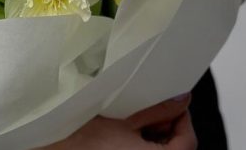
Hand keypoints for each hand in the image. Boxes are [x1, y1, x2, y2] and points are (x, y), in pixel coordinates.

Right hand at [37, 95, 196, 149]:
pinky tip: (127, 133)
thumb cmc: (88, 138)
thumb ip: (157, 111)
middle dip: (167, 127)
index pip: (187, 141)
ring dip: (154, 136)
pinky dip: (142, 144)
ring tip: (136, 119)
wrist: (58, 146)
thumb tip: (180, 100)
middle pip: (175, 148)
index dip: (182, 119)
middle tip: (152, 108)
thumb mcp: (127, 119)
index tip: (173, 102)